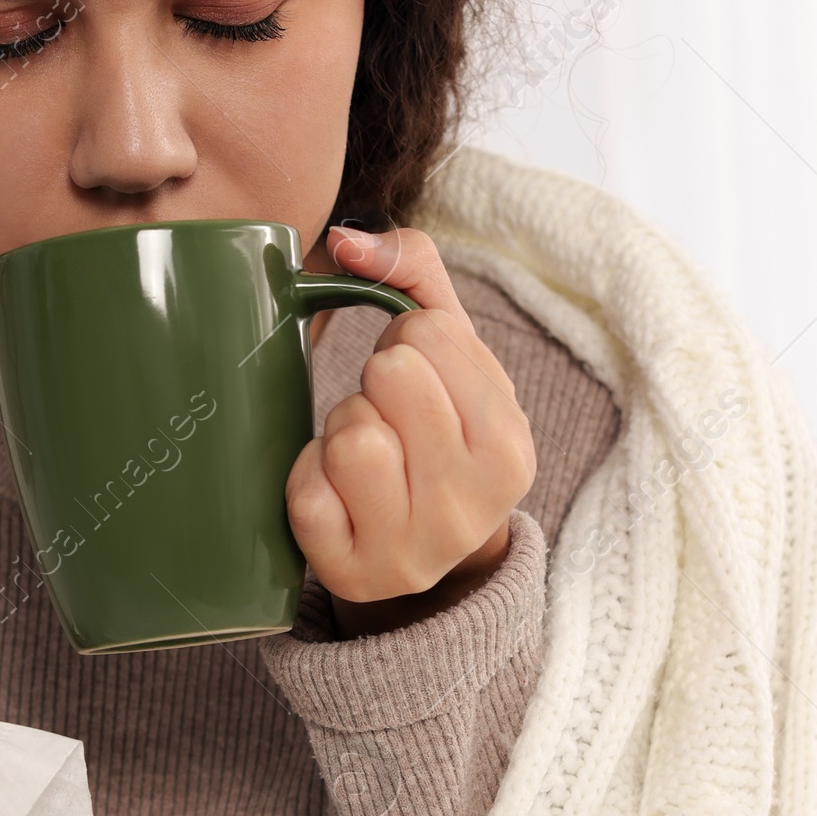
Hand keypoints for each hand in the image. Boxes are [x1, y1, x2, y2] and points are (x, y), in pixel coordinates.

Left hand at [286, 225, 536, 636]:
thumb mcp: (450, 354)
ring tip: (362, 456)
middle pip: (389, 376)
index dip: (404, 343)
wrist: (417, 553)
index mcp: (510, 445)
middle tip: (385, 418)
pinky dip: (307, 480)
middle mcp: (474, 506)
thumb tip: (346, 240)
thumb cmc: (432, 432)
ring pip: (350, 436)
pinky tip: (335, 495)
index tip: (417, 383)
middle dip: (373, 385)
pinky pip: (306, 493)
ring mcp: (415, 549)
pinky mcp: (353, 575)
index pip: (427, 333)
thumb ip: (414, 270)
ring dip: (338, 431)